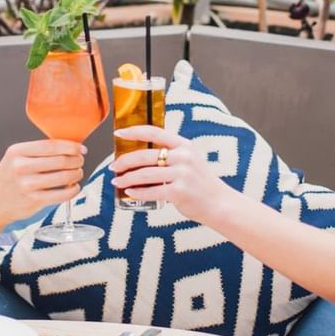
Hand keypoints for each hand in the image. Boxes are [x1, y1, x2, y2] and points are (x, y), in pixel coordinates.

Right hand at [0, 139, 85, 250]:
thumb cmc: (8, 179)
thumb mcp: (14, 159)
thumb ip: (36, 152)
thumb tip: (68, 147)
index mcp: (17, 152)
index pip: (51, 145)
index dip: (71, 146)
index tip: (81, 148)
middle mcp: (21, 167)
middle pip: (60, 160)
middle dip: (76, 160)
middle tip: (80, 161)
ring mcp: (27, 185)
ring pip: (64, 177)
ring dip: (77, 174)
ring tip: (77, 173)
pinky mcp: (34, 201)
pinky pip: (62, 194)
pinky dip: (73, 190)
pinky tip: (74, 187)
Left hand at [111, 124, 233, 225]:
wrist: (220, 204)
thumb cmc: (201, 184)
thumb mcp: (191, 161)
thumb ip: (172, 155)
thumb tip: (141, 156)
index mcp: (184, 145)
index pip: (155, 132)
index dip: (134, 131)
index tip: (118, 133)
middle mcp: (183, 157)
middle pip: (145, 155)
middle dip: (125, 161)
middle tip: (114, 166)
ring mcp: (182, 174)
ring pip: (144, 173)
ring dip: (127, 178)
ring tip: (117, 181)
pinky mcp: (179, 192)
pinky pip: (151, 191)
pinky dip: (137, 192)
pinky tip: (129, 193)